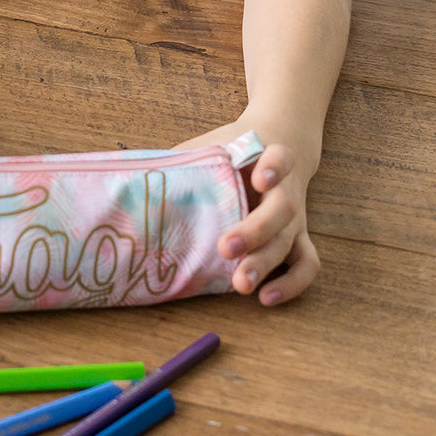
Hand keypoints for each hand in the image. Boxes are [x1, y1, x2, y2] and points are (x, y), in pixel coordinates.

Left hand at [174, 122, 320, 305]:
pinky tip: (266, 299)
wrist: (282, 137)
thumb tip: (129, 178)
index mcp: (266, 156)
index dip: (273, 169)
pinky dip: (292, 284)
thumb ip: (184, 159)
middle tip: (224, 248)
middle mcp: (287, 188)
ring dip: (266, 264)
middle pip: (281, 210)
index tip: (257, 179)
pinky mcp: (299, 237)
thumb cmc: (234, 147)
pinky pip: (307, 263)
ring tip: (241, 286)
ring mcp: (295, 216)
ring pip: (290, 241)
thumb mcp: (213, 143)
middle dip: (254, 231)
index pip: (280, 158)